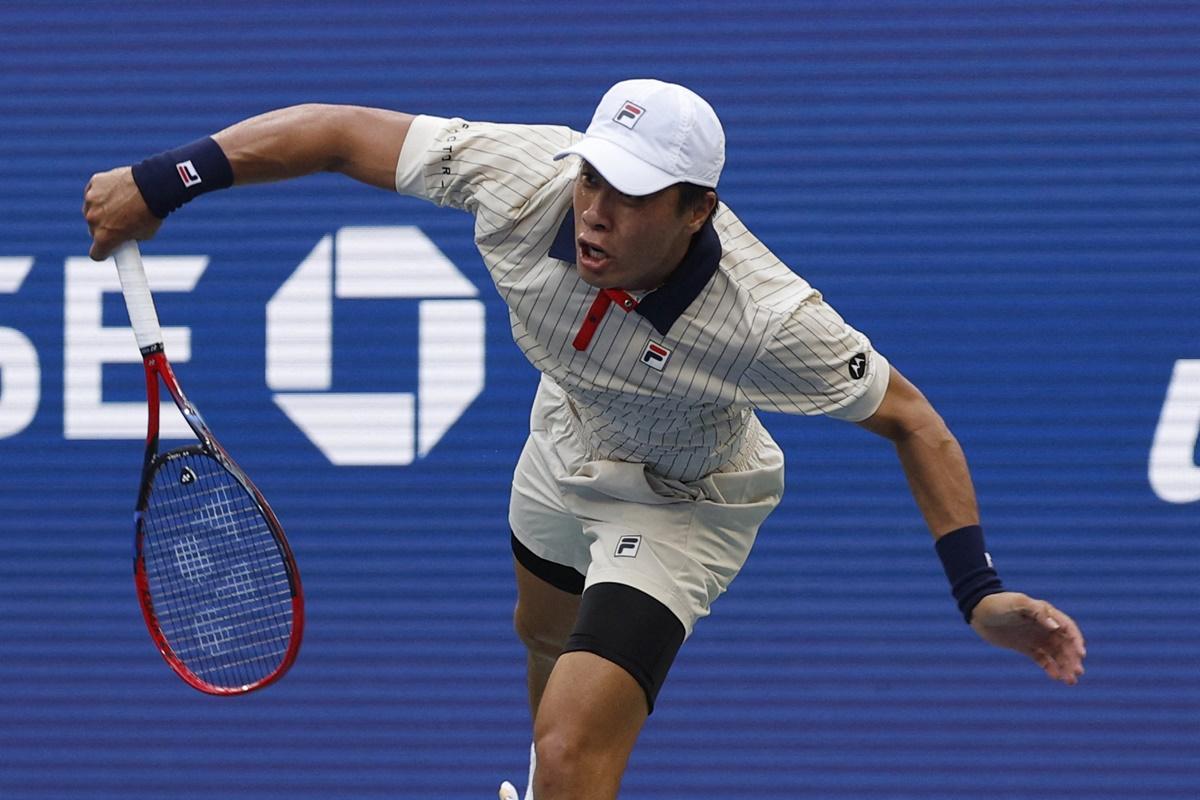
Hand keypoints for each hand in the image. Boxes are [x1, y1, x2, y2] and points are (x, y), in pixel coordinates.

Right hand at [82, 167, 161, 260]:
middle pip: (94, 230)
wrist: (154, 186)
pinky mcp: (94, 183)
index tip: (110, 248)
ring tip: (121, 203)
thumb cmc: (152, 212)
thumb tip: (126, 236)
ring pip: (92, 210)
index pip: (96, 254)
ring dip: (102, 209)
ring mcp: (91, 200)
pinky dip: (103, 192)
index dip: (104, 252)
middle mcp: (93, 220)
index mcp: (105, 237)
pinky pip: (94, 191)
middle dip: (105, 228)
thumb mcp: (144, 234)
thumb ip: (129, 237)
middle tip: (121, 222)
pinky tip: (117, 190)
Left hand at [969, 591, 1085, 684]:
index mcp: (1046, 614)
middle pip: (1065, 644)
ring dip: (1065, 666)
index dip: (1076, 641)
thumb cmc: (999, 604)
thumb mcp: (1018, 603)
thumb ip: (1037, 612)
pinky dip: (1050, 668)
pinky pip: (1042, 659)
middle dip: (1073, 659)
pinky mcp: (1027, 647)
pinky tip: (1055, 677)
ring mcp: (1036, 637)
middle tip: (1077, 673)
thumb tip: (1056, 627)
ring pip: (1056, 654)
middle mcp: (1045, 627)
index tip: (1080, 654)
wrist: (978, 612)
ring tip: (1070, 681)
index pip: (1067, 628)